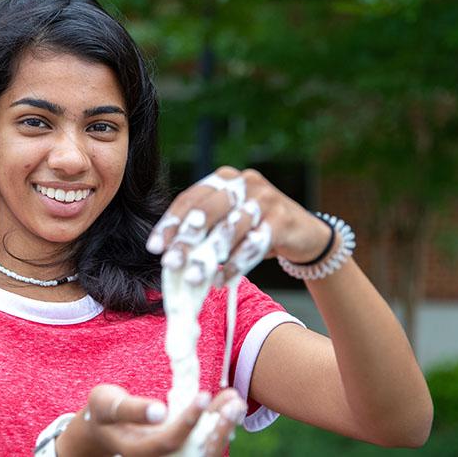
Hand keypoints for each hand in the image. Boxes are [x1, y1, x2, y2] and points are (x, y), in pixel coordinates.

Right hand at [56, 384, 244, 456]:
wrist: (103, 431)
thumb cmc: (103, 413)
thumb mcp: (107, 404)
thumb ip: (131, 409)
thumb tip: (160, 411)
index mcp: (138, 450)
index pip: (168, 440)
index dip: (188, 420)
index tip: (204, 395)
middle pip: (195, 452)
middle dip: (218, 427)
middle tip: (234, 401)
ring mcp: (172, 456)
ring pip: (205, 450)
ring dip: (223, 425)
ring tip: (236, 400)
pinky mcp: (181, 449)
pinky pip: (205, 444)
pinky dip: (219, 426)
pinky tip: (229, 407)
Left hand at [146, 166, 330, 284]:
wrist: (303, 232)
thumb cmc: (254, 227)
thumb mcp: (227, 221)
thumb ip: (202, 230)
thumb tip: (169, 255)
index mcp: (223, 178)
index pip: (190, 199)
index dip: (171, 223)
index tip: (155, 248)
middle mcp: (243, 182)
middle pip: (208, 210)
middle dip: (186, 239)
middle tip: (170, 264)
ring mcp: (265, 198)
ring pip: (231, 228)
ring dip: (211, 256)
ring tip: (194, 277)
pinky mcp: (282, 218)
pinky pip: (254, 244)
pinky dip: (236, 264)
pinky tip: (222, 279)